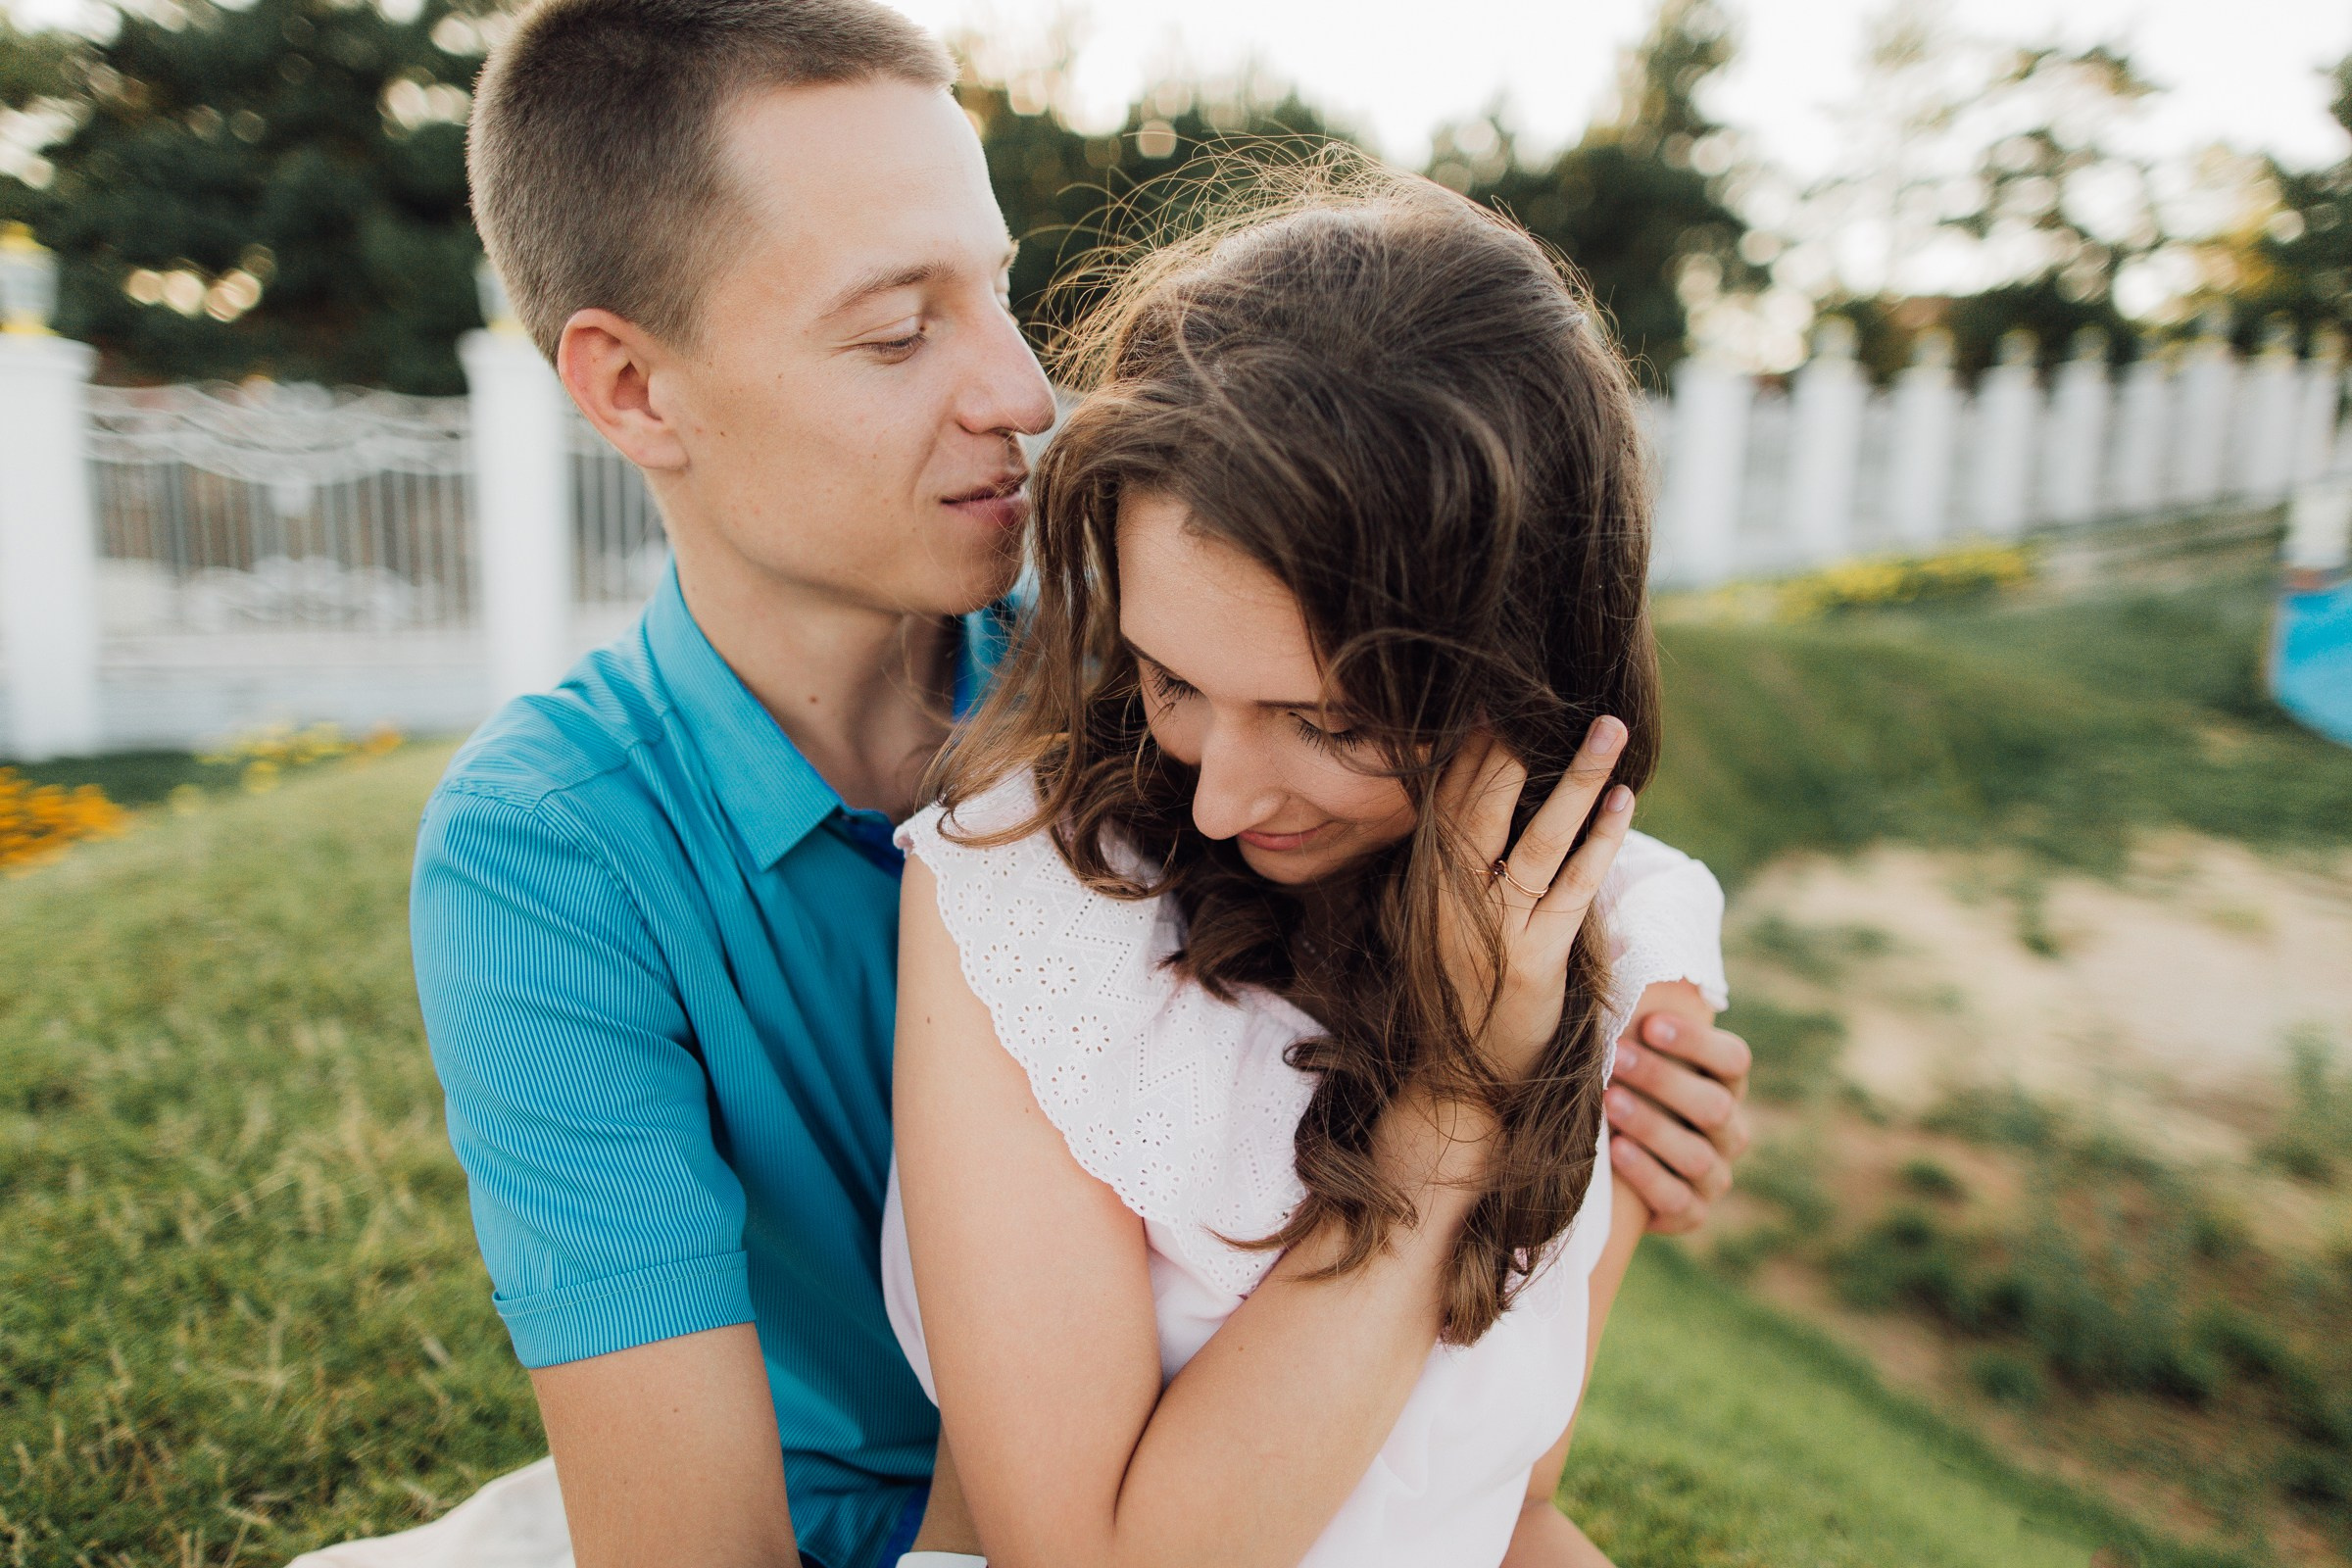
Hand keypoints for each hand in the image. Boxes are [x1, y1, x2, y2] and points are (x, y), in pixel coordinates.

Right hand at [1433, 719, 1633, 1081]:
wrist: (1461, 1079)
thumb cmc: (1461, 991)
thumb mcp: (1439, 920)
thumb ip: (1454, 864)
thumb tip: (1478, 794)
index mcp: (1427, 883)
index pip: (1450, 796)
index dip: (1477, 744)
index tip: (1505, 697)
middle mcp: (1452, 900)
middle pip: (1486, 804)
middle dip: (1521, 744)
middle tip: (1555, 693)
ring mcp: (1493, 929)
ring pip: (1539, 837)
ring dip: (1578, 779)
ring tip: (1609, 730)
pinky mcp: (1533, 960)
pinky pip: (1573, 887)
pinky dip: (1600, 841)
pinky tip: (1624, 802)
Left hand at [1606, 1001, 1751, 1234]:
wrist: (1603, 1166)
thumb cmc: (1618, 1085)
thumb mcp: (1626, 1047)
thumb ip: (1630, 1003)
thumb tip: (1616, 937)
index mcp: (1723, 1083)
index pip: (1734, 1059)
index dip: (1697, 1042)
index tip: (1649, 1023)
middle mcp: (1729, 1129)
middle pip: (1715, 1105)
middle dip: (1664, 1079)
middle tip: (1616, 1057)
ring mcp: (1714, 1175)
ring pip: (1699, 1154)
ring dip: (1654, 1126)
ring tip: (1610, 1102)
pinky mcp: (1691, 1213)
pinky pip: (1681, 1201)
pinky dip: (1650, 1177)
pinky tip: (1617, 1152)